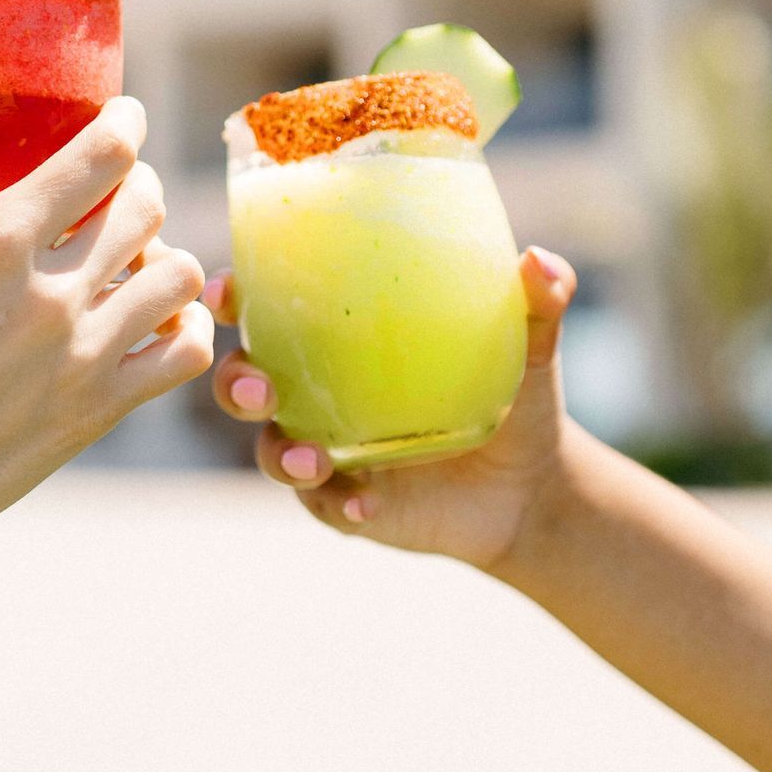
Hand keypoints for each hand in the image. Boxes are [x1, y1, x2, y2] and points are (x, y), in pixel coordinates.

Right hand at [0, 98, 213, 668]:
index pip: (100, 156)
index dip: (125, 124)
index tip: (123, 118)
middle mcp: (51, 291)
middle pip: (146, 206)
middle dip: (138, 187)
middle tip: (119, 191)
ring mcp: (85, 354)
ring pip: (178, 275)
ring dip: (164, 255)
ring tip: (139, 259)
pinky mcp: (100, 409)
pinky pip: (184, 352)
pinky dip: (182, 327)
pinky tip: (154, 322)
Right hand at [206, 245, 578, 577]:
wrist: (532, 488)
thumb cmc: (516, 399)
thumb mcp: (528, 348)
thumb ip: (536, 304)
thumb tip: (542, 263)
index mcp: (340, 343)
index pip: (268, 311)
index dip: (234, 298)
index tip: (229, 290)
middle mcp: (320, 396)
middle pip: (245, 384)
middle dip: (235, 384)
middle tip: (260, 388)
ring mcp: (330, 454)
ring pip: (273, 451)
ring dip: (280, 454)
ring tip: (311, 461)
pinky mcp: (349, 506)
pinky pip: (328, 507)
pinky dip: (341, 505)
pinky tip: (366, 507)